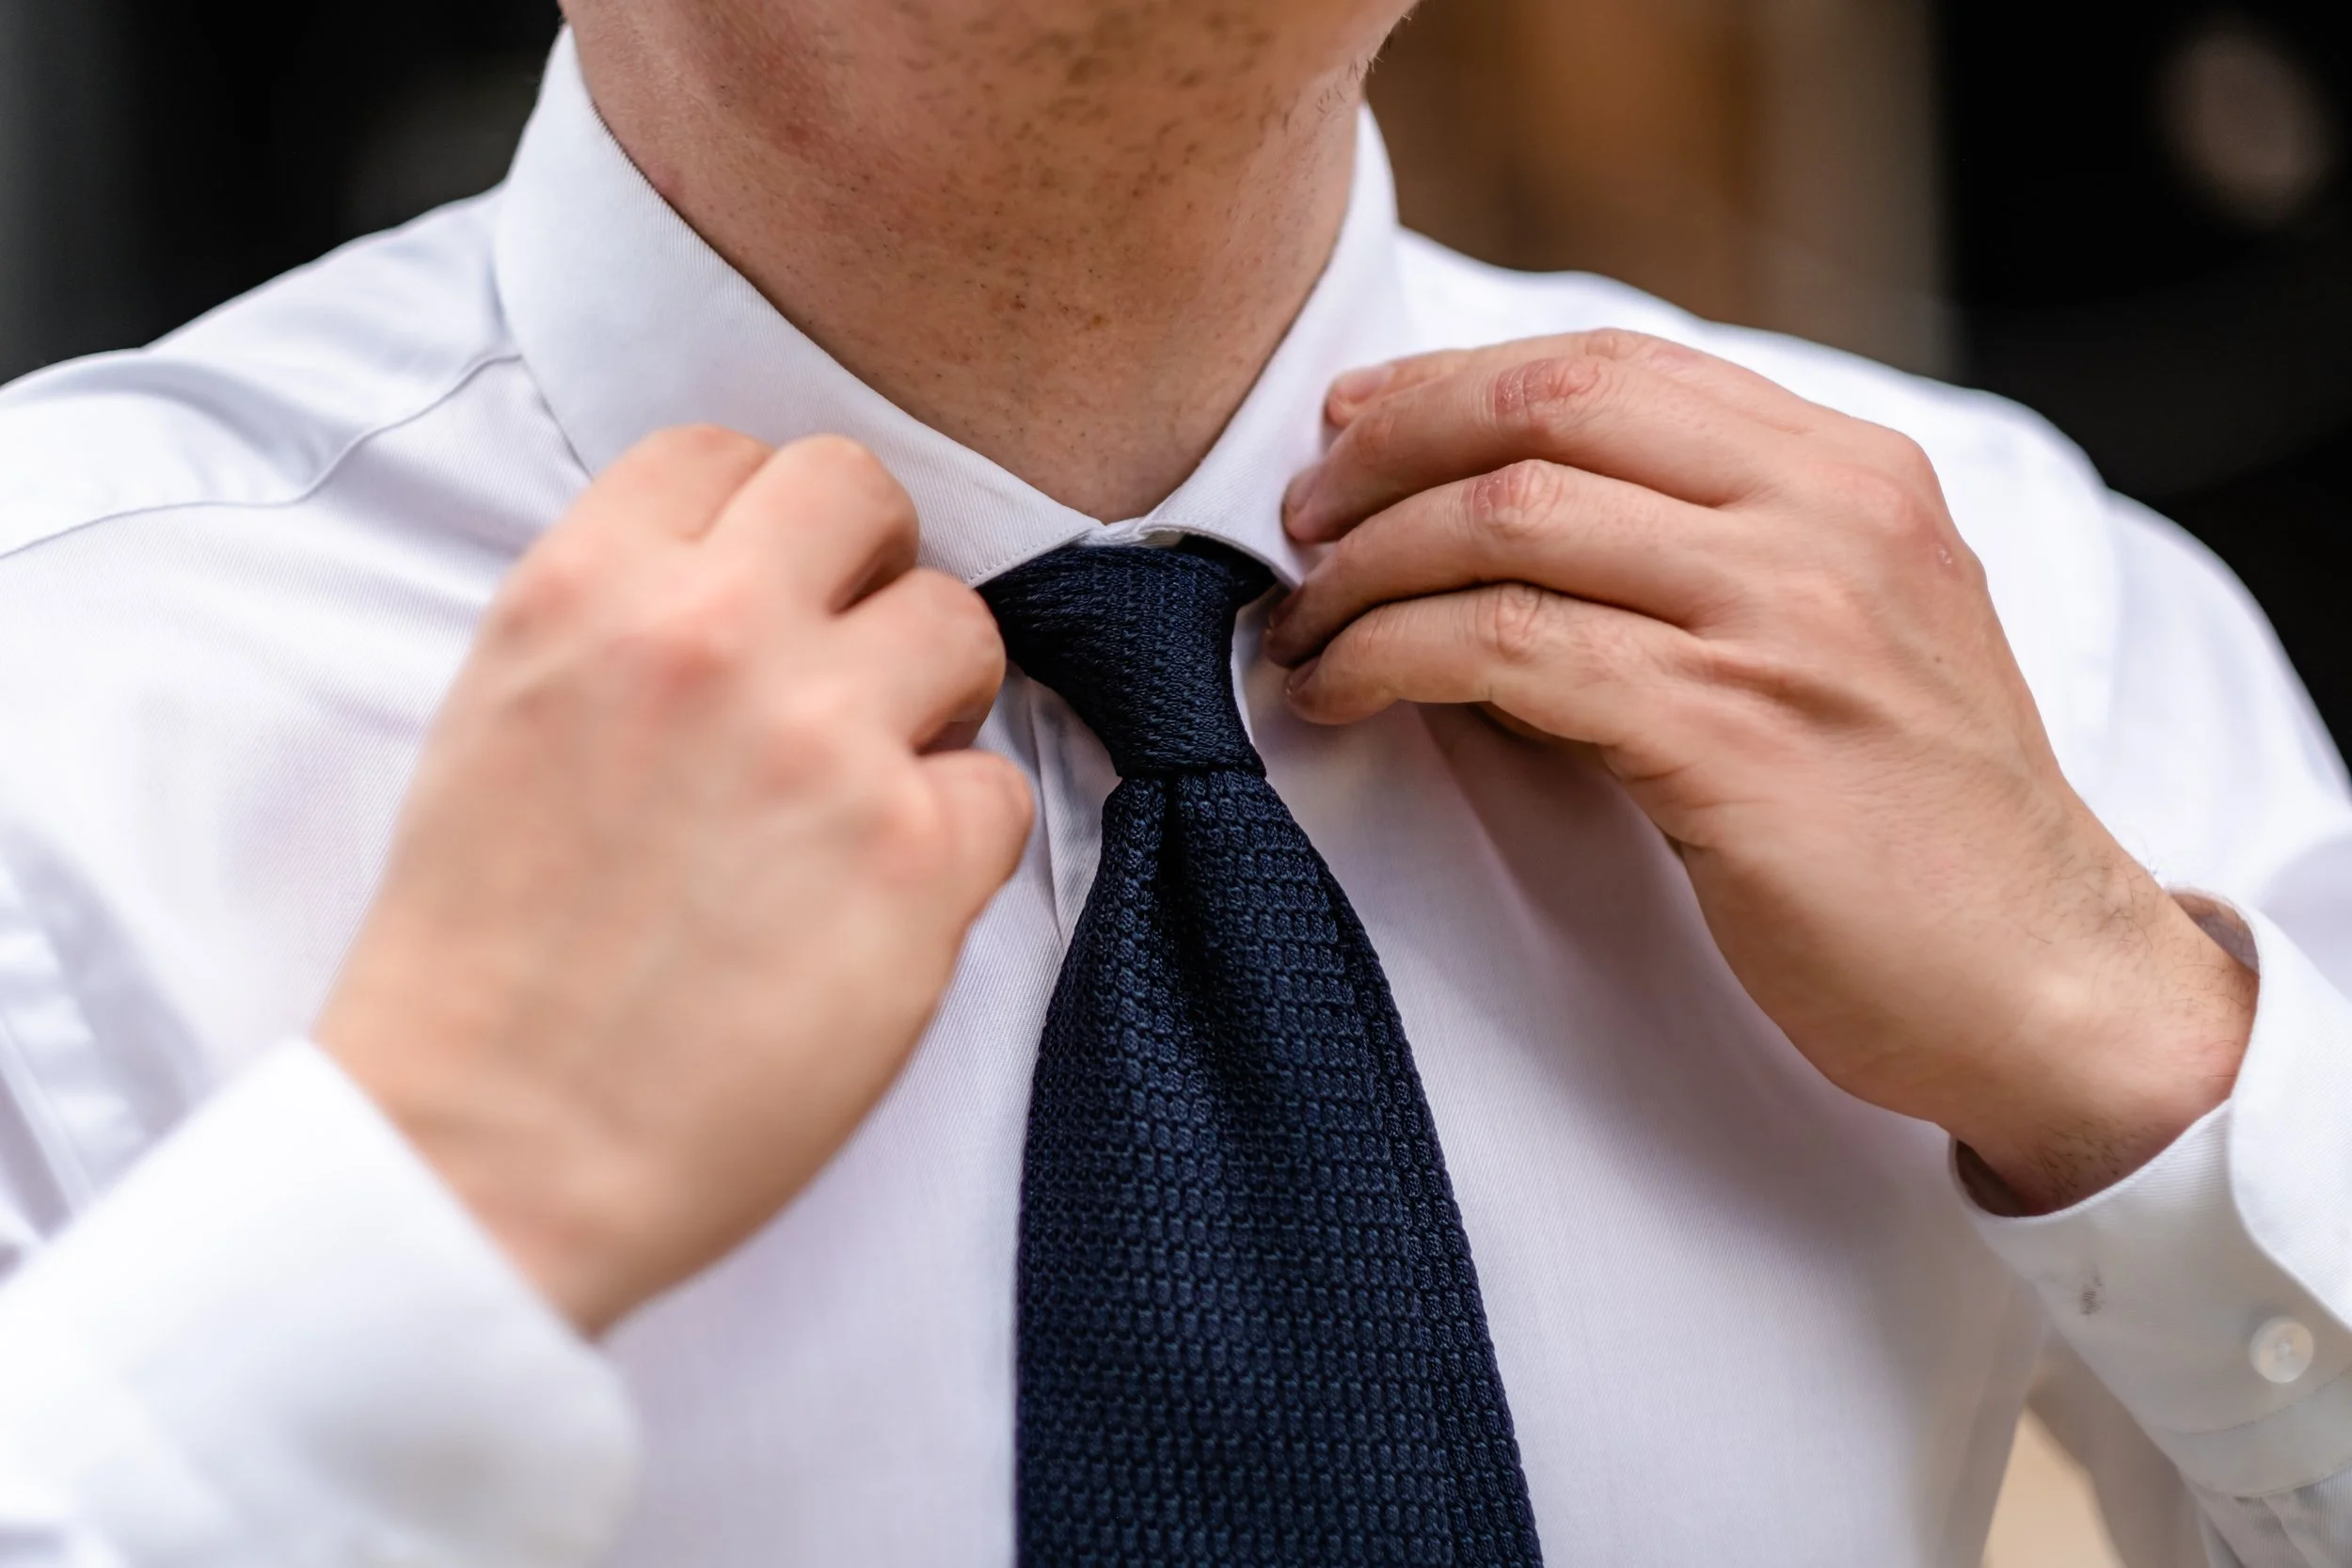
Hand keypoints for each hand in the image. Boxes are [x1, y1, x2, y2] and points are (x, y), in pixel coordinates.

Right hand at [316, 428, 1030, 1331]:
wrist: (482, 1153)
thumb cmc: (477, 963)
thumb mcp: (497, 725)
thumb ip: (619, 625)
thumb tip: (746, 583)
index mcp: (581, 593)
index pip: (725, 451)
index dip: (764, 519)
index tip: (773, 588)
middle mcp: (709, 637)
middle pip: (861, 490)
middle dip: (870, 566)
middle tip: (854, 660)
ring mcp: (823, 742)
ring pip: (963, 624)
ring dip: (933, 699)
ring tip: (870, 790)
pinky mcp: (913, 860)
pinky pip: (998, 789)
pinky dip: (956, 841)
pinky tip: (880, 903)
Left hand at [1265, 331, 2253, 1212]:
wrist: (2046, 985)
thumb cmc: (1917, 829)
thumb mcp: (1842, 642)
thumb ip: (1704, 561)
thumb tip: (1482, 538)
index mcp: (1854, 474)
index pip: (1609, 365)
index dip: (1449, 383)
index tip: (1351, 429)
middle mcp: (1826, 518)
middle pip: (1542, 410)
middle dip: (1385, 452)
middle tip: (1301, 520)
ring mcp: (1785, 620)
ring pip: (1507, 517)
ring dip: (1365, 566)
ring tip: (1302, 622)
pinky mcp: (1732, 734)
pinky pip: (1507, 648)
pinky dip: (1391, 655)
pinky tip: (1342, 689)